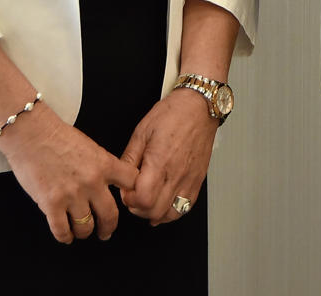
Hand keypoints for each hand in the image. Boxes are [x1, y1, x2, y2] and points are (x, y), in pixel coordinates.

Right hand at [0, 103, 138, 242]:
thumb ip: (101, 166)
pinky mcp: (51, 204)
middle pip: (110, 215)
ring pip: (86, 226)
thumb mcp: (90, 147)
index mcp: (105, 164)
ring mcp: (72, 195)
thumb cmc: (57, 136)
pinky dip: (65, 236)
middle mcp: (92, 182)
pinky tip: (66, 235)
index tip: (129, 202)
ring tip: (82, 231)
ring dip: (84, 232)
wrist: (31, 133)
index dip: (134, 194)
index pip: (132, 183)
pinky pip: (62, 230)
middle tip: (106, 232)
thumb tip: (108, 183)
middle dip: (109, 227)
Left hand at [122, 87, 218, 225]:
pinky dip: (172, 211)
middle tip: (134, 196)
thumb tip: (120, 178)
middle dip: (138, 208)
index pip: (142, 199)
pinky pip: (186, 207)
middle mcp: (176, 174)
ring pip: (171, 214)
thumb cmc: (173, 114)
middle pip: (155, 211)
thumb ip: (129, 158)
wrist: (200, 106)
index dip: (129, 200)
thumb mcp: (141, 132)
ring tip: (148, 201)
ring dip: (155, 213)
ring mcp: (189, 179)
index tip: (126, 190)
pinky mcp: (198, 180)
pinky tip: (164, 203)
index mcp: (159, 162)